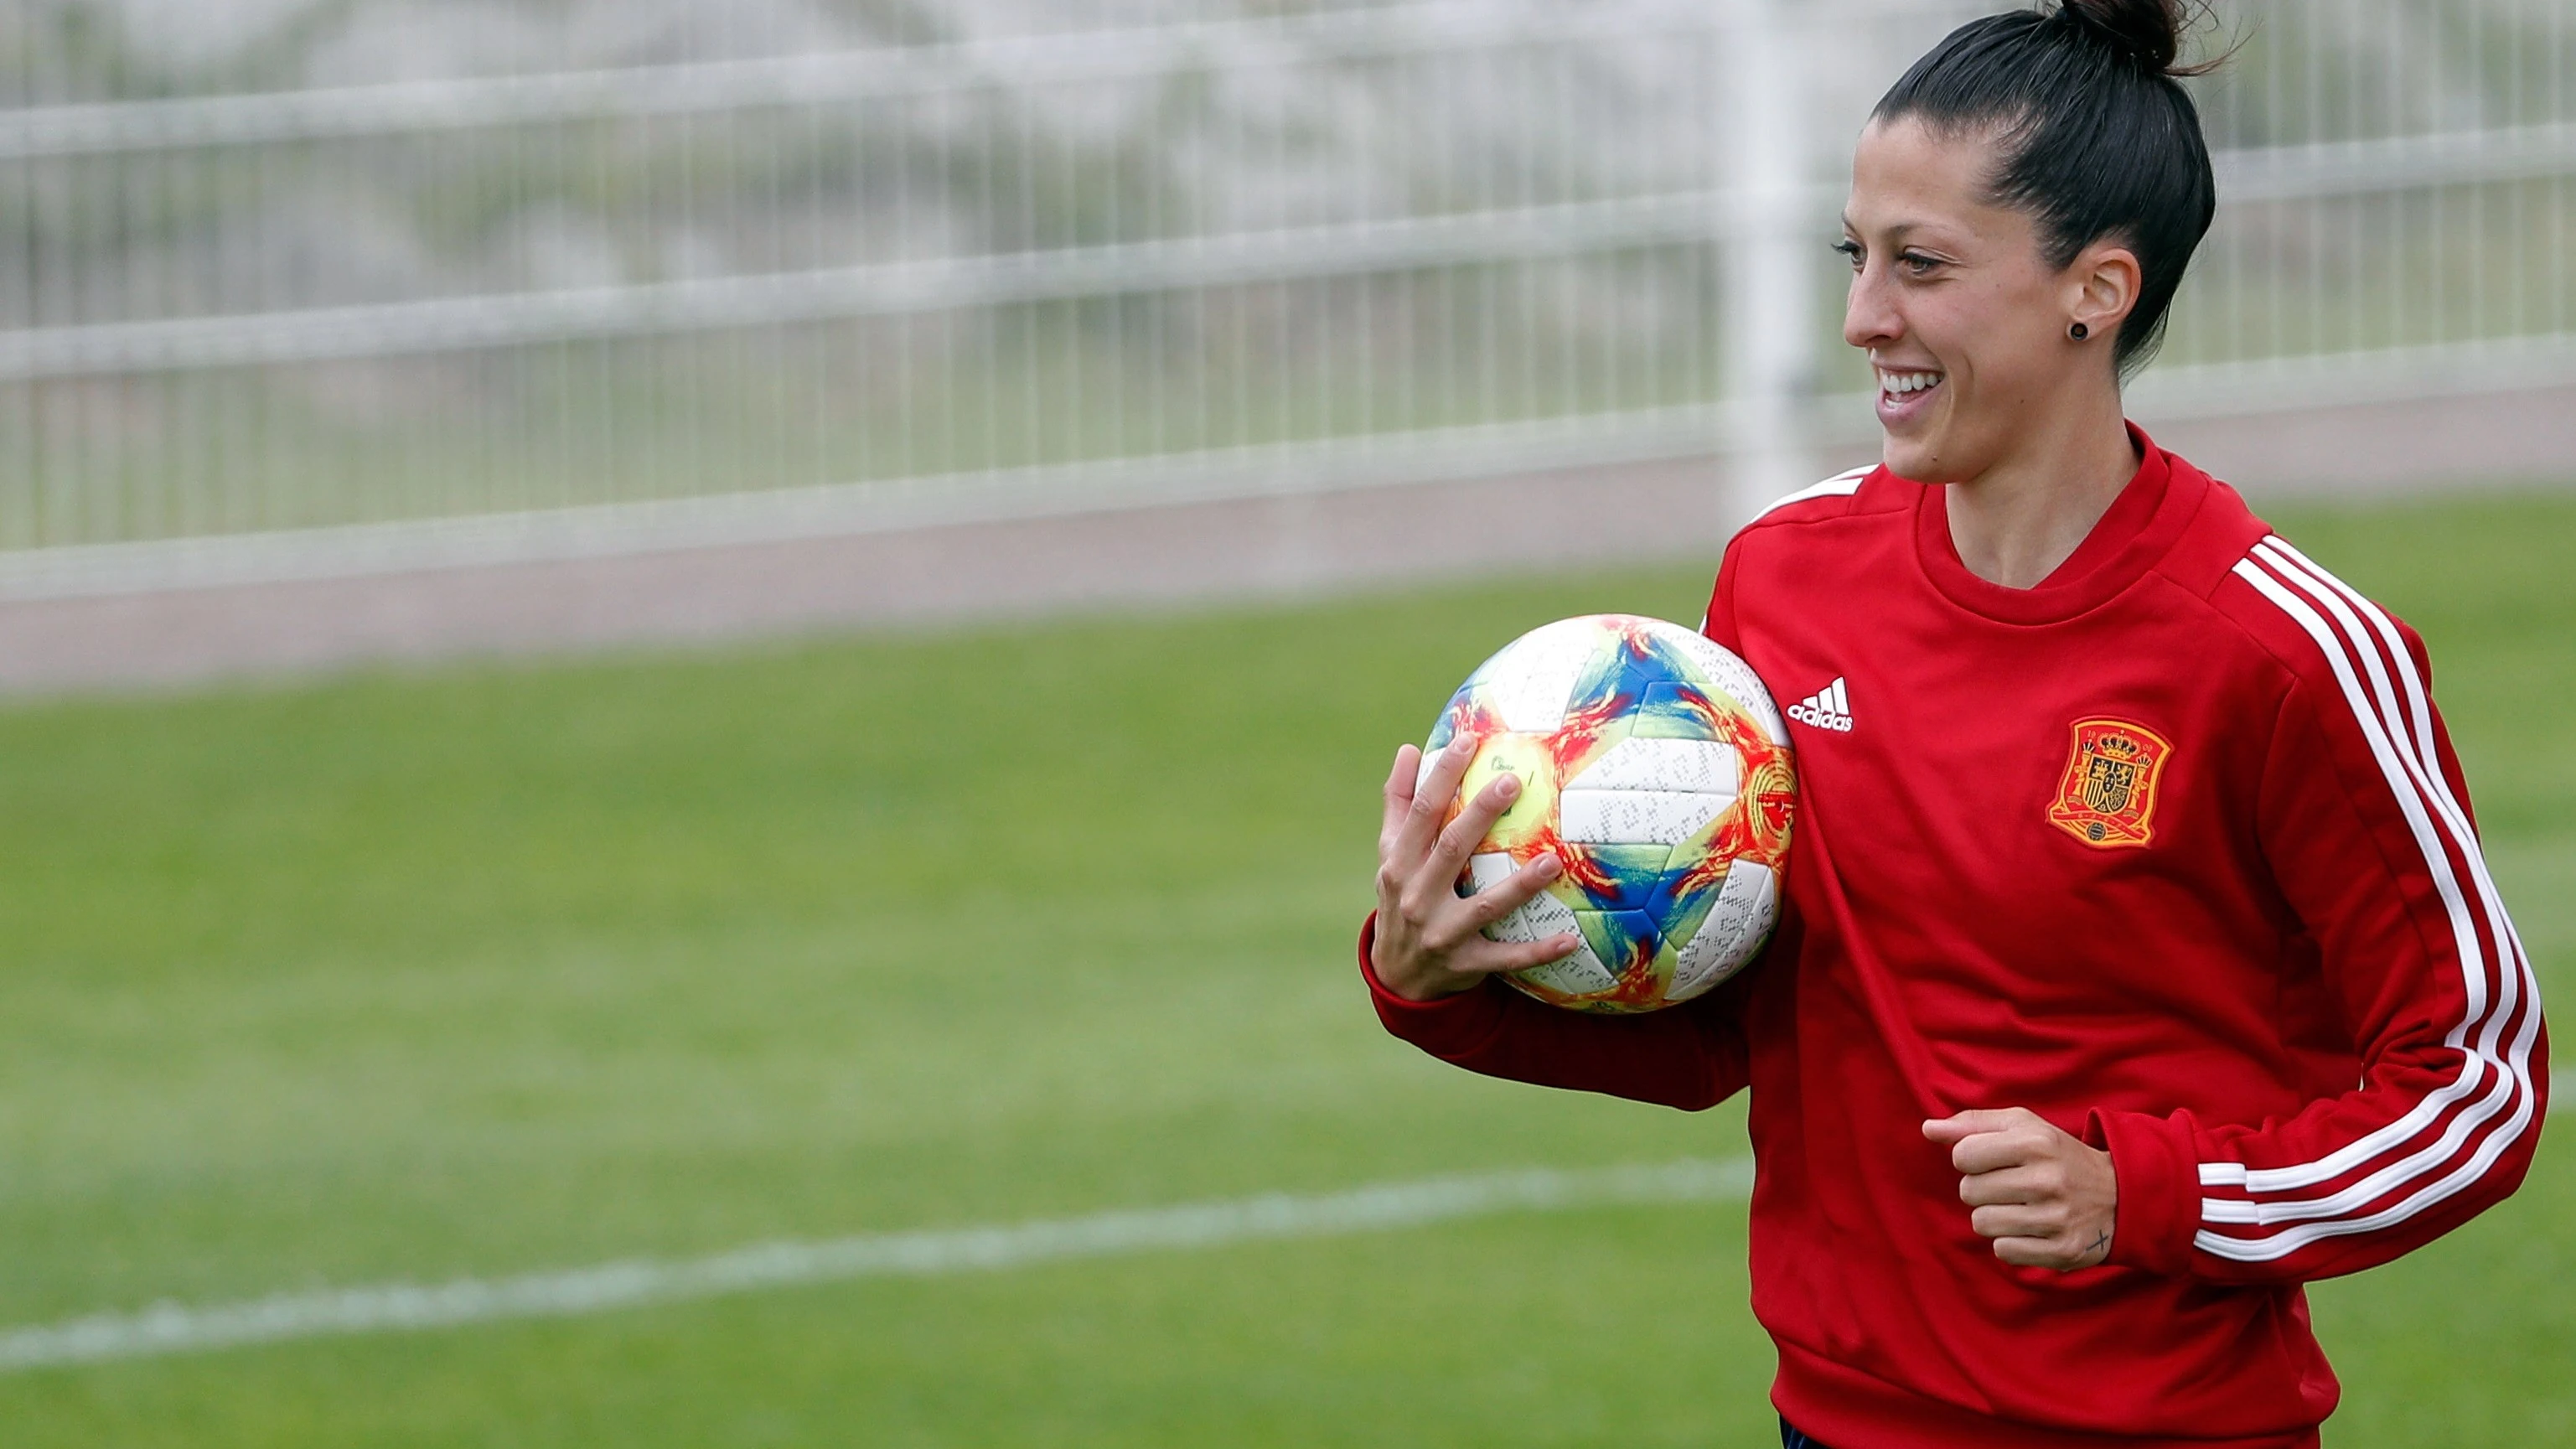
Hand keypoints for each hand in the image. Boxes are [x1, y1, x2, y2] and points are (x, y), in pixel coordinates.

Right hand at [1370, 737, 1582, 1001]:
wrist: (1396, 976)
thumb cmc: (1400, 898)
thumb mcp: (1390, 855)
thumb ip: (1399, 804)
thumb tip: (1409, 749)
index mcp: (1398, 863)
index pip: (1421, 812)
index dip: (1442, 775)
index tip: (1468, 740)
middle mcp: (1415, 897)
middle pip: (1450, 849)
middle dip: (1479, 814)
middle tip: (1513, 781)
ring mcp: (1440, 933)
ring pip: (1485, 906)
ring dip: (1519, 885)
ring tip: (1553, 859)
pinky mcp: (1465, 964)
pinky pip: (1506, 957)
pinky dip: (1538, 951)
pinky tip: (1571, 939)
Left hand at [1922, 1108, 2117, 1269]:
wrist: (2120, 1195)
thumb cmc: (2057, 1155)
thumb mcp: (2023, 1127)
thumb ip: (1973, 1124)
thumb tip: (1928, 1129)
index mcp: (2035, 1142)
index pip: (1962, 1155)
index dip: (1969, 1158)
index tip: (1991, 1160)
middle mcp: (2046, 1180)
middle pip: (1969, 1191)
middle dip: (1981, 1189)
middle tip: (2010, 1185)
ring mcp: (2056, 1218)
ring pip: (1982, 1223)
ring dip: (1993, 1216)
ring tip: (2020, 1207)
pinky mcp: (2062, 1251)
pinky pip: (2003, 1251)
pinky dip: (2010, 1241)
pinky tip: (2031, 1228)